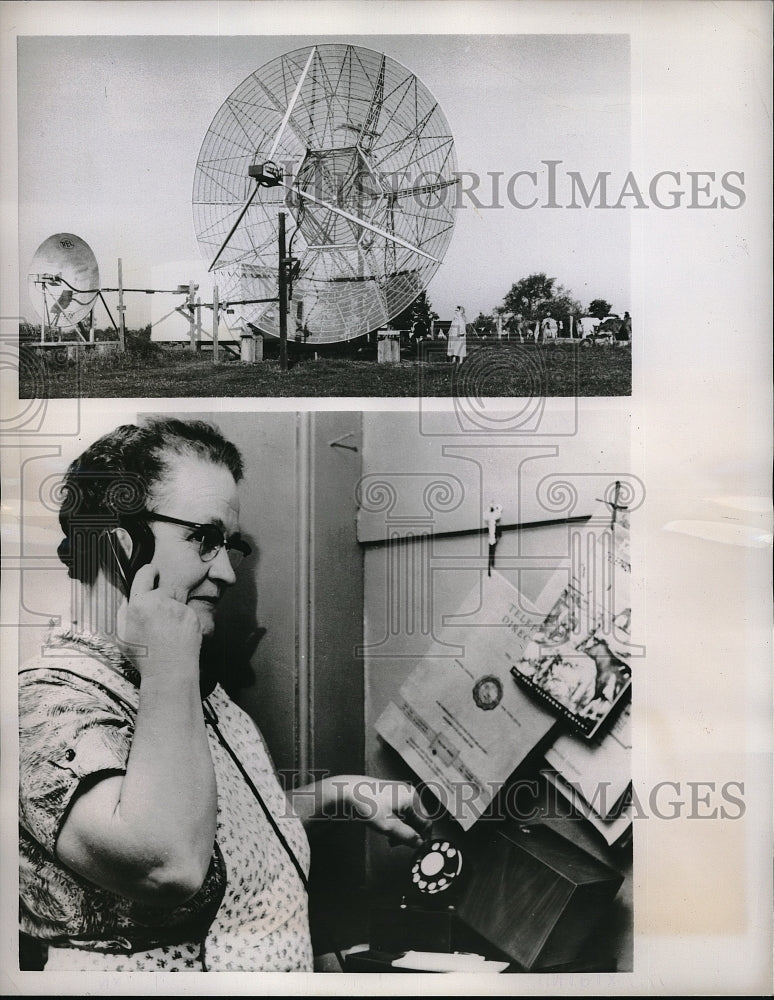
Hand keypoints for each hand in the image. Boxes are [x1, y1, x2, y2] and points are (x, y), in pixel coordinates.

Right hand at [116, 563, 201, 678]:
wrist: (170, 672)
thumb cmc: (145, 657)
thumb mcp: (123, 636)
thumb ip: (124, 612)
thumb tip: (129, 598)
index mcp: (140, 603)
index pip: (145, 573)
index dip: (149, 572)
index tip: (152, 573)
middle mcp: (161, 601)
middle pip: (163, 589)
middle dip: (161, 599)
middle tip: (158, 619)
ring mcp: (179, 608)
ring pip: (176, 603)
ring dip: (172, 613)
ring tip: (167, 634)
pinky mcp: (193, 616)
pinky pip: (187, 614)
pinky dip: (183, 622)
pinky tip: (177, 637)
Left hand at [346, 777, 432, 847]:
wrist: (348, 791)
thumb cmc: (367, 803)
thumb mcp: (389, 826)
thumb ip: (407, 836)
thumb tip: (419, 842)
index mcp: (412, 798)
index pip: (426, 823)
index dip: (421, 837)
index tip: (413, 847)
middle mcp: (409, 793)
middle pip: (418, 819)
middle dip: (409, 833)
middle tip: (396, 842)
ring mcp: (401, 792)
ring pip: (409, 816)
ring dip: (402, 829)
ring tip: (389, 836)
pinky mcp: (392, 794)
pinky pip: (401, 811)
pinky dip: (396, 821)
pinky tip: (386, 827)